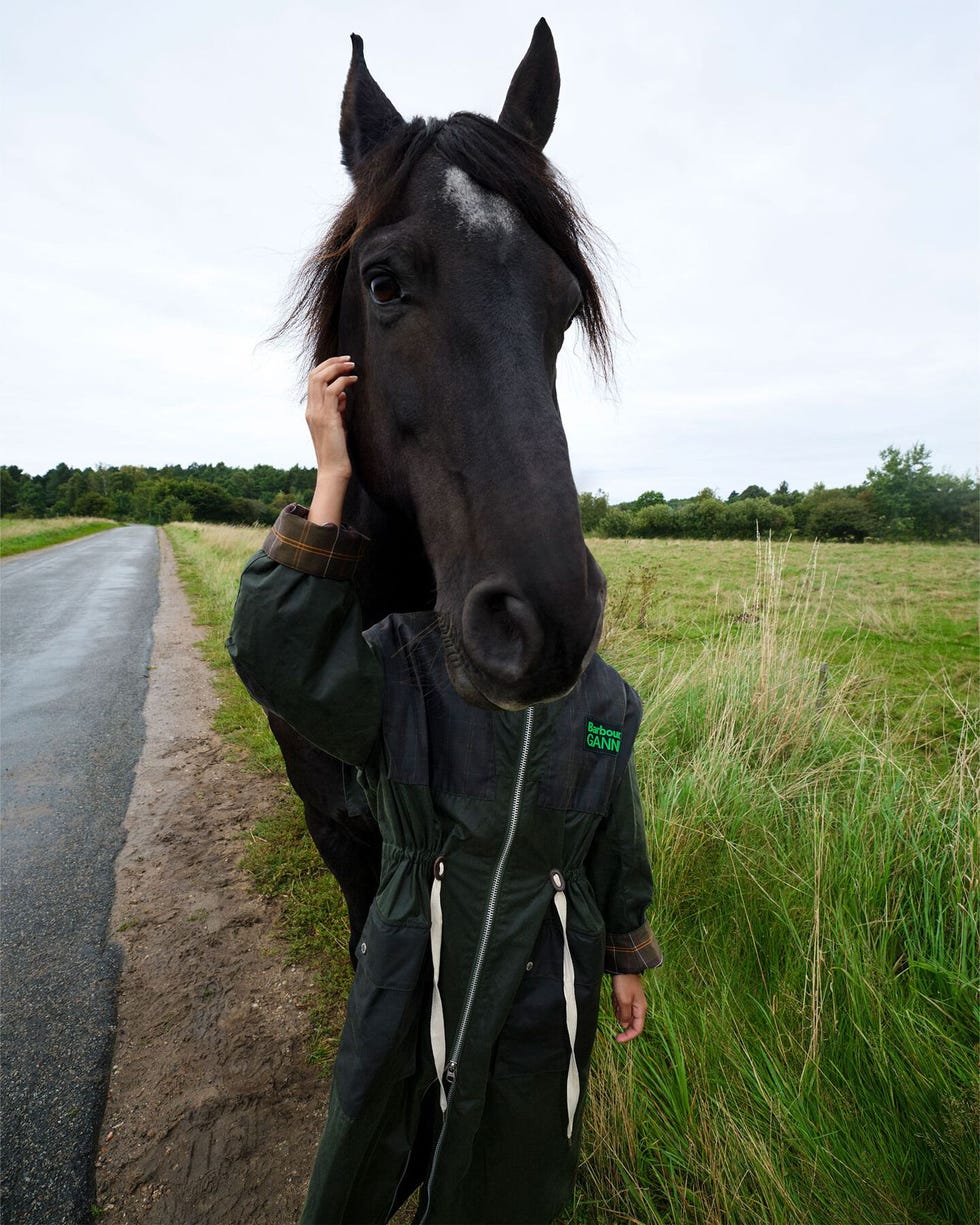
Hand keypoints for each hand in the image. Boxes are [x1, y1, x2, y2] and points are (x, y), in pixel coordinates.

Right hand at [306, 356, 356, 478]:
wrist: (333, 469)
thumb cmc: (338, 450)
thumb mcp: (337, 425)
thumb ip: (337, 409)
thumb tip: (342, 394)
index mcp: (311, 411)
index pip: (312, 381)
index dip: (326, 367)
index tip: (342, 363)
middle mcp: (311, 410)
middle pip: (314, 375)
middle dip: (331, 362)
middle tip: (349, 359)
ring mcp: (317, 414)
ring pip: (320, 379)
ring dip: (338, 368)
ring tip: (353, 366)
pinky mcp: (327, 419)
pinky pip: (332, 391)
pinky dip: (343, 381)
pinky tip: (354, 381)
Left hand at [611, 974, 646, 1042]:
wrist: (623, 967)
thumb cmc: (624, 983)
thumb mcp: (623, 1001)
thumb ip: (625, 1015)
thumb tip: (624, 1026)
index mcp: (640, 1009)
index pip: (637, 1029)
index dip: (628, 1036)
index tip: (617, 1039)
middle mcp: (638, 1007)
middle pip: (629, 1021)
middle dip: (620, 1016)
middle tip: (616, 1003)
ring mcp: (632, 1002)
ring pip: (623, 1014)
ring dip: (617, 1008)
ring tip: (616, 995)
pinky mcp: (626, 997)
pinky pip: (619, 1006)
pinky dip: (616, 1002)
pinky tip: (615, 993)